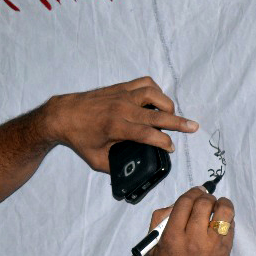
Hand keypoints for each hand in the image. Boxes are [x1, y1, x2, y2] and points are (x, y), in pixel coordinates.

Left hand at [42, 77, 197, 171]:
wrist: (62, 114)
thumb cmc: (79, 138)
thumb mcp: (96, 159)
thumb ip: (115, 166)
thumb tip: (132, 172)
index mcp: (116, 127)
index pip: (147, 134)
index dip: (163, 141)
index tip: (171, 147)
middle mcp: (122, 108)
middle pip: (157, 113)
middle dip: (178, 122)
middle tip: (193, 127)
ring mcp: (122, 95)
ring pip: (153, 93)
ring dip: (166, 104)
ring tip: (170, 115)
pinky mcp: (120, 87)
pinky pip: (144, 83)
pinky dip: (155, 90)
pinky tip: (156, 100)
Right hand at [148, 187, 234, 255]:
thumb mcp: (154, 246)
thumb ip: (160, 220)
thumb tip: (178, 204)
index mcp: (172, 236)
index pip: (184, 202)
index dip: (192, 193)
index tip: (196, 193)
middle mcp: (193, 238)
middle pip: (204, 203)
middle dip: (206, 197)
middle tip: (206, 200)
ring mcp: (212, 244)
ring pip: (224, 210)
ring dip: (222, 203)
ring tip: (219, 206)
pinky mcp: (225, 250)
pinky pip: (231, 225)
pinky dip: (228, 219)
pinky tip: (222, 222)